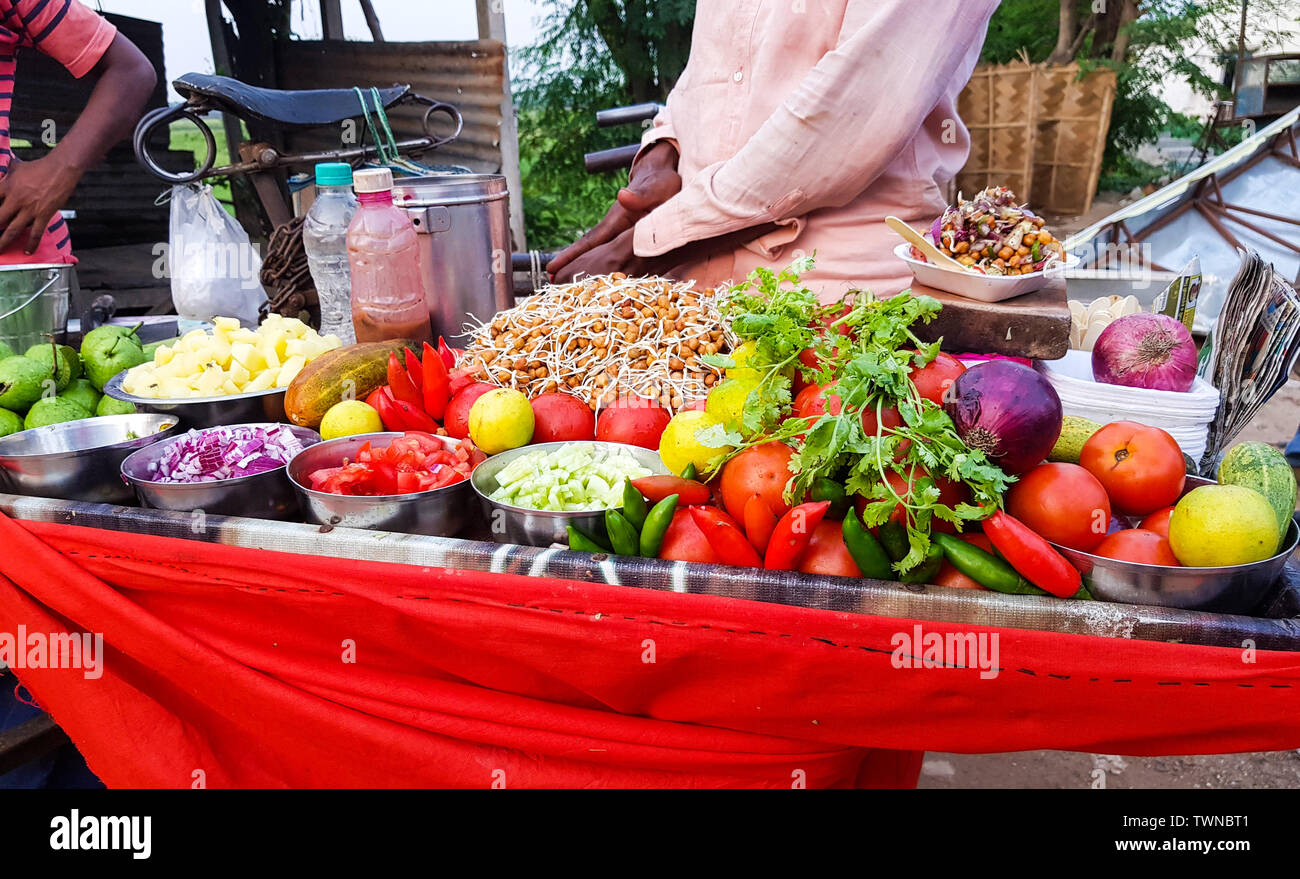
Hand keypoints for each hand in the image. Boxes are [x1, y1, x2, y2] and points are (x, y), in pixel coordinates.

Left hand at [0, 154, 81, 253]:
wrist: (61, 169)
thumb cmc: (39, 167)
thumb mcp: (16, 167)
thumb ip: (5, 175)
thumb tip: (0, 176)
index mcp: (6, 186)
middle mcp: (15, 199)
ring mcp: (29, 209)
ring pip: (12, 230)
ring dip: (4, 242)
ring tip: (0, 250)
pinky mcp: (43, 214)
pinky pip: (36, 233)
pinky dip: (31, 244)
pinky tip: (28, 251)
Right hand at [546, 141, 680, 277]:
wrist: (665, 180)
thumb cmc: (661, 183)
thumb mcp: (655, 189)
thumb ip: (640, 194)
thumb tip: (622, 195)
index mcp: (616, 219)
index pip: (590, 240)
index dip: (571, 255)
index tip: (552, 267)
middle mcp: (614, 228)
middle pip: (589, 250)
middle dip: (570, 266)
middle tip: (551, 282)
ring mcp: (621, 235)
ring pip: (600, 256)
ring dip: (584, 269)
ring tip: (568, 286)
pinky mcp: (630, 239)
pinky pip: (615, 257)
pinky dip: (605, 269)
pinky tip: (600, 281)